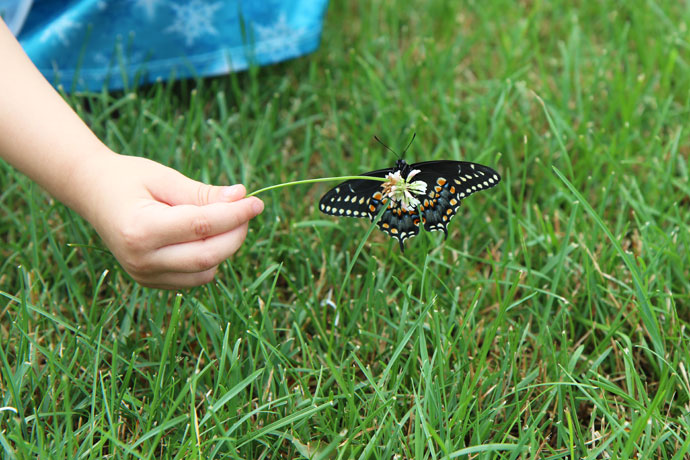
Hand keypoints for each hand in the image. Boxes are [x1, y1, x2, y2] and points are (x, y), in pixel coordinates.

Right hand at [79, 152, 263, 288]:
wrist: (91, 193)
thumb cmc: (129, 178)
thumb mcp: (165, 178)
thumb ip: (203, 194)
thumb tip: (242, 198)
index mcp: (141, 230)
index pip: (202, 226)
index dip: (236, 215)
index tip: (257, 202)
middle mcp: (140, 259)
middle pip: (208, 255)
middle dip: (237, 233)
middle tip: (247, 210)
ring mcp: (143, 275)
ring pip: (205, 272)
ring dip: (225, 248)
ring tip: (223, 220)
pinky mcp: (149, 282)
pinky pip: (194, 278)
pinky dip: (210, 260)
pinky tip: (206, 236)